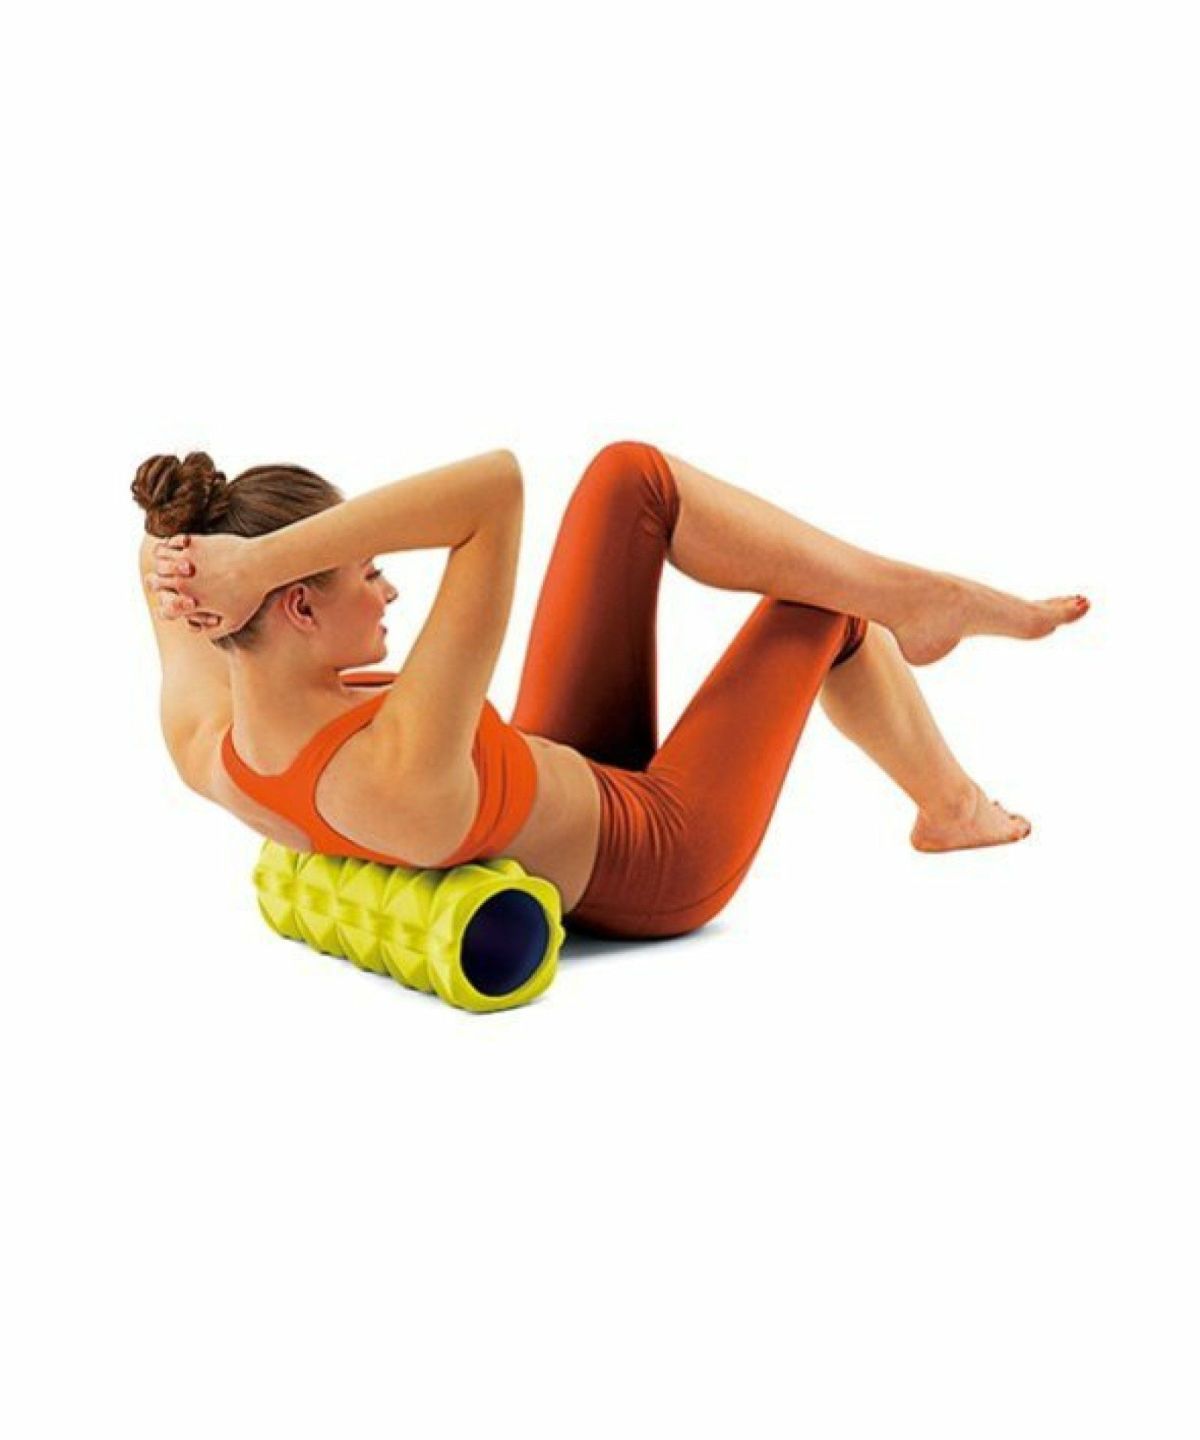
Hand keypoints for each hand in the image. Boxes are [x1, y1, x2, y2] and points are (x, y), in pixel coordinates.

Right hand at [146, 533, 267, 638]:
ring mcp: (186, 560)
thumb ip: (215, 631)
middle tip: (161, 578)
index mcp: (190, 601)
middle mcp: (183, 581)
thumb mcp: (235, 621)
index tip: (175, 600)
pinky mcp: (194, 542)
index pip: (164, 607)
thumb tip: (201, 632)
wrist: (260, 565)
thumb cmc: (250, 595)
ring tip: (169, 560)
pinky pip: (170, 542)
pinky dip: (170, 544)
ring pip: (158, 560)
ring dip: (162, 561)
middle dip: (157, 582)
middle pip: (154, 581)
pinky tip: (179, 546)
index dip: (167, 606)